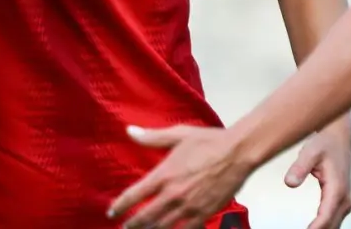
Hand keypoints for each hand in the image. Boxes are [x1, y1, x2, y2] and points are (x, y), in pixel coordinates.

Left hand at [109, 124, 254, 228]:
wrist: (238, 153)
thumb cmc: (208, 141)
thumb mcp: (178, 135)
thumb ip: (152, 137)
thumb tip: (129, 131)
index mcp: (164, 175)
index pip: (134, 195)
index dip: (120, 206)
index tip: (112, 211)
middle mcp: (173, 194)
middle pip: (145, 217)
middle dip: (133, 224)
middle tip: (126, 227)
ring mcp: (188, 207)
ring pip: (163, 227)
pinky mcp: (204, 214)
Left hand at [283, 121, 350, 228]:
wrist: (338, 136)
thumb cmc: (325, 143)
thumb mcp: (310, 151)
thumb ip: (299, 168)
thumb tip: (289, 183)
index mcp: (337, 189)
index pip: (325, 217)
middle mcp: (344, 198)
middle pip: (330, 226)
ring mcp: (344, 201)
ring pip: (333, 226)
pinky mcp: (341, 201)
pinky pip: (333, 221)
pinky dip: (323, 227)